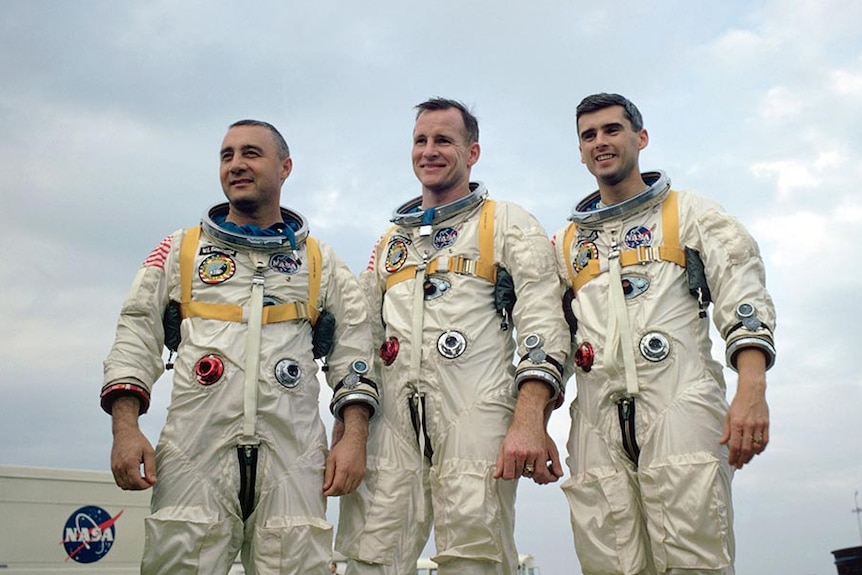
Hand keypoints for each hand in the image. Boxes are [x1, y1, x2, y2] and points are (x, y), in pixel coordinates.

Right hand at [110, 396, 155, 489]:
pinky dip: (127, 483)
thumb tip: (153, 481)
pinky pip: (119, 481)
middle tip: (149, 480)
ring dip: (134, 486)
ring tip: (143, 478)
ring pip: (123, 486)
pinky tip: (135, 476)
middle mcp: (119, 467)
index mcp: (129, 463)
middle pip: (130, 486)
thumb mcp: (149, 452)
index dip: (146, 485)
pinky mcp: (113, 468)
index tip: (152, 481)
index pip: (137, 482)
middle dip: (141, 486)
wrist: (124, 432)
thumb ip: (151, 468)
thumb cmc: (137, 440)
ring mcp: (115, 468)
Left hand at [323, 405, 368, 496]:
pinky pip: (355, 486)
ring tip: (334, 488)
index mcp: (344, 469)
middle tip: (328, 491)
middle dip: (334, 493)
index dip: (329, 492)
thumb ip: (329, 474)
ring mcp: (359, 474)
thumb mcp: (331, 459)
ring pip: (349, 490)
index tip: (324, 492)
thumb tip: (326, 487)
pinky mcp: (362, 474)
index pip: (336, 487)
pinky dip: (349, 489)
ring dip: (341, 492)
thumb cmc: (343, 447)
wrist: (356, 440)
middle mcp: (353, 473)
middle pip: (343, 490)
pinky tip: (343, 486)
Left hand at [494, 381, 561, 483]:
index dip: (508, 475)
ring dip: (527, 472)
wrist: (528, 421)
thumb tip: (496, 476)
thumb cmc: (516, 433)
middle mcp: (521, 453)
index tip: (509, 471)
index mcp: (510, 452)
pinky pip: (540, 470)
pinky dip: (536, 472)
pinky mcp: (541, 454)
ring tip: (525, 465)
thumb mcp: (504, 447)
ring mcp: (532, 454)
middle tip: (517, 465)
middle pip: (518, 474)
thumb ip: (500, 463)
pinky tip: (533, 467)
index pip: (508, 475)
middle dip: (517, 472)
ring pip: (529, 473)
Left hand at [720, 348, 768, 468]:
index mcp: (737, 423)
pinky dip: (760, 449)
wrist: (752, 392)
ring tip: (745, 460)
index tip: (731, 462)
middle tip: (738, 466)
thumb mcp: (728, 415)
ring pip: (756, 446)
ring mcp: (758, 425)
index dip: (732, 456)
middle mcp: (748, 425)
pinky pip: (765, 441)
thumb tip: (722, 443)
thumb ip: (726, 430)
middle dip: (741, 459)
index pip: (734, 445)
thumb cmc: (738, 404)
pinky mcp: (766, 425)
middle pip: (746, 448)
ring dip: (751, 456)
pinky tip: (755, 453)